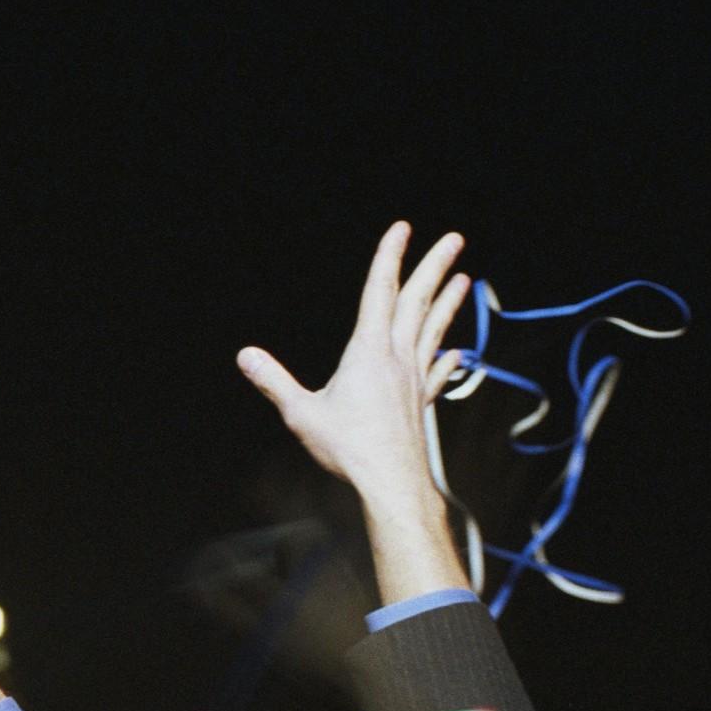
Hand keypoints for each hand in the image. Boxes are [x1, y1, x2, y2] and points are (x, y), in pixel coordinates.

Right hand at [237, 221, 474, 607]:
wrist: (391, 482)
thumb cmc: (348, 448)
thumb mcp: (300, 413)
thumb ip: (275, 382)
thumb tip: (246, 356)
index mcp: (369, 351)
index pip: (379, 292)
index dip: (389, 257)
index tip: (401, 228)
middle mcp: (398, 357)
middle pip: (418, 302)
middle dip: (434, 267)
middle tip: (453, 238)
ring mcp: (414, 379)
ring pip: (434, 329)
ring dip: (448, 302)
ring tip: (464, 278)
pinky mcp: (421, 402)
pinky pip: (438, 371)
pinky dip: (447, 357)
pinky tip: (457, 352)